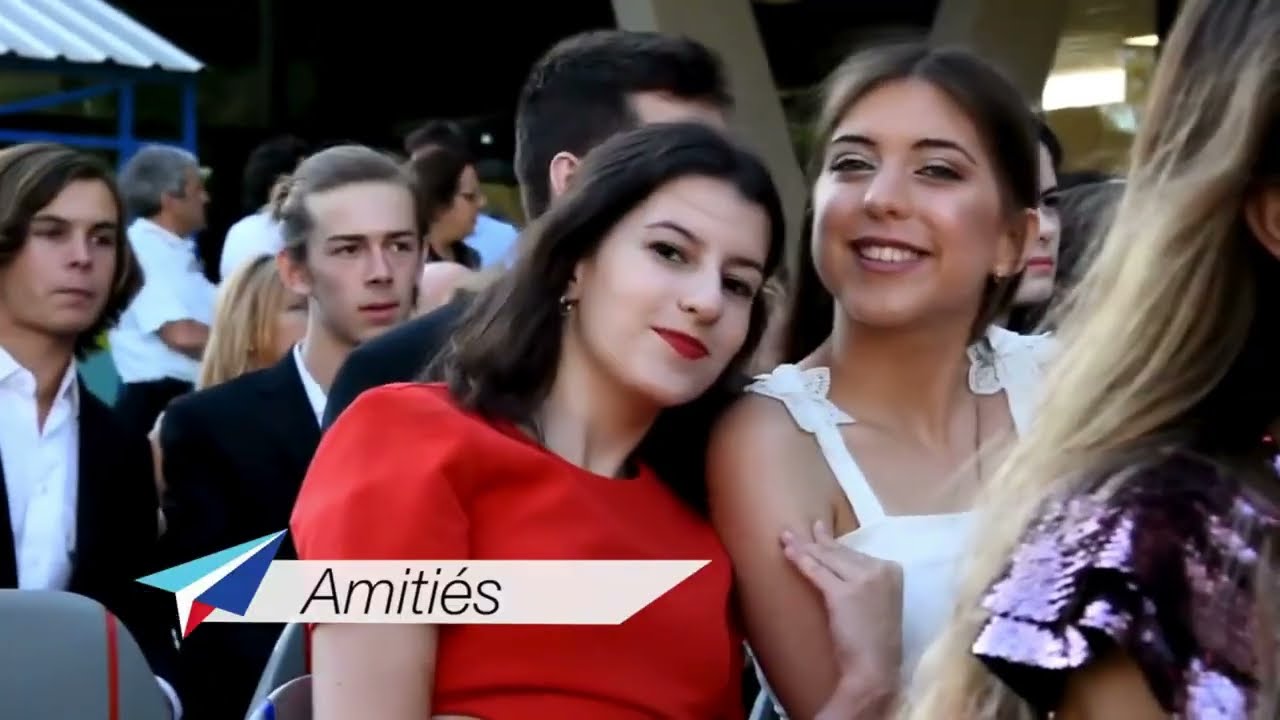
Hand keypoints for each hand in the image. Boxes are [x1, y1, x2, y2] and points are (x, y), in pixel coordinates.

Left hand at [781, 520, 902, 690]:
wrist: (875, 667)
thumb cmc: (876, 641)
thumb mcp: (878, 602)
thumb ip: (865, 581)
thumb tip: (840, 565)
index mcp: (892, 570)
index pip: (855, 553)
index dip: (833, 544)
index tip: (819, 532)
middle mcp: (879, 570)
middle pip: (839, 552)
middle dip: (815, 541)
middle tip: (796, 530)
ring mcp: (861, 579)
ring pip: (826, 558)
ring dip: (802, 546)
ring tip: (786, 537)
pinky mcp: (842, 593)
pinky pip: (816, 571)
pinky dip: (800, 560)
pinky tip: (787, 552)